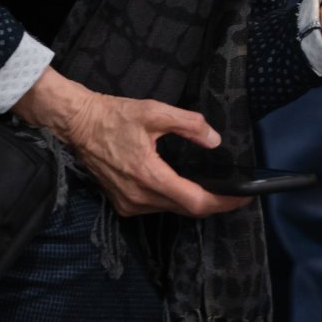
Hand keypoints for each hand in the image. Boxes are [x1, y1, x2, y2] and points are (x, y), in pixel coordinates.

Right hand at [11, 66, 243, 217]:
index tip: (244, 195)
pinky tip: (184, 187)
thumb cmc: (114, 116)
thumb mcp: (154, 112)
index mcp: (150, 177)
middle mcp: (139, 198)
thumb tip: (214, 141)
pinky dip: (174, 200)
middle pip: (187, 209)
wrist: (78, 125)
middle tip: (235, 192)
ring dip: (193, 201)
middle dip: (214, 203)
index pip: (195, 201)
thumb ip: (188, 125)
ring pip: (172, 209)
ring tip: (214, 189)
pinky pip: (156, 207)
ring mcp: (129, 204)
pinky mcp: (122, 204)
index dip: (223, 201)